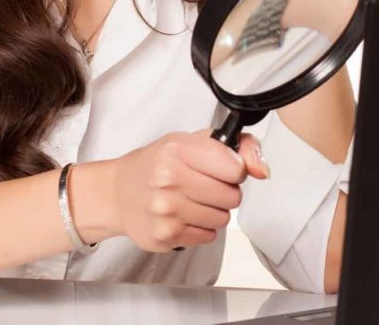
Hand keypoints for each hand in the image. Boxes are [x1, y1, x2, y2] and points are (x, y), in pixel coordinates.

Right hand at [108, 129, 269, 251]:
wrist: (116, 193)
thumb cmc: (154, 165)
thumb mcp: (190, 141)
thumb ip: (235, 147)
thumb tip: (263, 169)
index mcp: (177, 150)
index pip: (236, 168)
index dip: (234, 169)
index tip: (221, 168)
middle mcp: (169, 179)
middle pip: (232, 196)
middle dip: (223, 192)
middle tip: (202, 185)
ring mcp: (167, 210)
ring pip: (222, 219)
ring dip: (212, 211)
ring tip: (190, 200)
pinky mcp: (166, 236)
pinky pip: (208, 236)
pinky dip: (199, 228)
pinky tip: (182, 215)